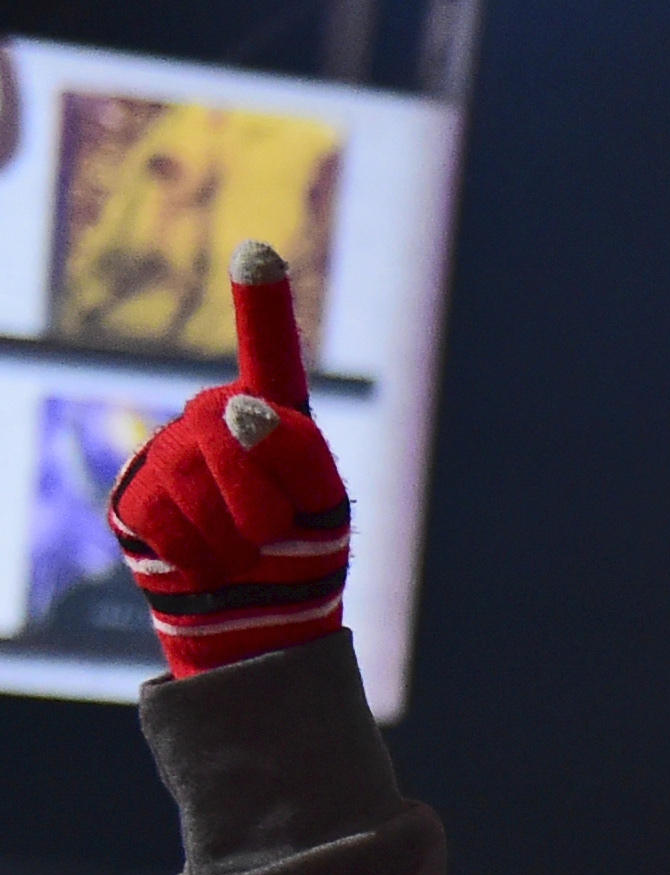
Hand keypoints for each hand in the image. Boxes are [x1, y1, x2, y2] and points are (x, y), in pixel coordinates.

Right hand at [103, 241, 348, 672]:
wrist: (255, 618)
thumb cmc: (299, 552)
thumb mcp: (325, 508)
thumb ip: (299, 455)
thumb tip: (238, 409)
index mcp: (275, 414)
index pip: (270, 351)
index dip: (261, 302)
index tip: (257, 248)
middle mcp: (214, 417)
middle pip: (238, 438)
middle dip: (263, 499)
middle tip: (272, 531)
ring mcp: (166, 450)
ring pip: (198, 486)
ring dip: (232, 537)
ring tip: (239, 547)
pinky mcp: (132, 495)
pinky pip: (168, 522)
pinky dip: (198, 555)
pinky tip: (205, 558)